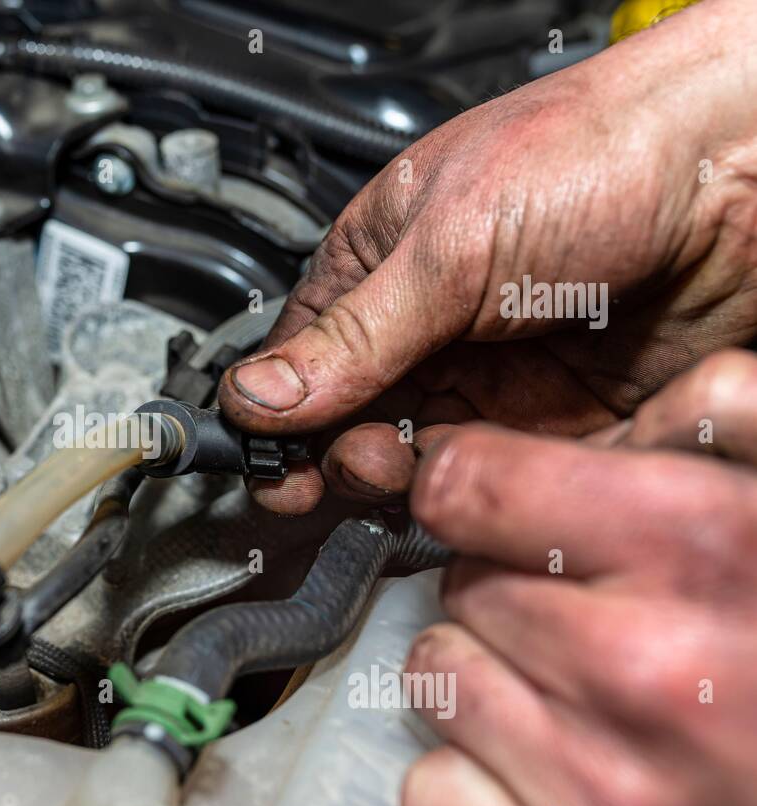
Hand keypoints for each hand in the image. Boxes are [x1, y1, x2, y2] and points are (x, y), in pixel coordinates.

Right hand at [217, 0, 756, 514]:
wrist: (737, 168)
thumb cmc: (591, 156)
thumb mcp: (448, 246)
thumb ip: (353, 336)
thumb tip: (256, 396)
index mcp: (377, 269)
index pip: (299, 365)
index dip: (279, 423)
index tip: (272, 470)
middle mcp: (425, 329)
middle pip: (350, 425)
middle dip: (342, 455)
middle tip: (362, 461)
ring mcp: (487, 377)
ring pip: (417, 461)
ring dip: (406, 477)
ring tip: (413, 462)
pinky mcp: (551, 420)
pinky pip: (495, 476)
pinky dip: (479, 490)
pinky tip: (476, 479)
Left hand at [400, 350, 756, 805]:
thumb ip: (728, 423)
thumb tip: (615, 415)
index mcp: (704, 551)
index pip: (473, 482)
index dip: (477, 485)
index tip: (491, 501)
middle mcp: (638, 668)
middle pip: (461, 582)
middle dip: (511, 588)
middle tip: (597, 621)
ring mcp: (594, 783)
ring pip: (436, 674)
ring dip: (490, 678)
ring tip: (586, 701)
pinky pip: (430, 787)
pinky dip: (473, 781)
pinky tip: (553, 778)